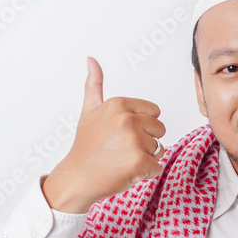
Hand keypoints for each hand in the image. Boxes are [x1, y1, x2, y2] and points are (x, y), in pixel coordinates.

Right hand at [42, 56, 165, 212]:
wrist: (77, 177)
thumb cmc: (85, 146)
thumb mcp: (89, 111)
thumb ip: (95, 85)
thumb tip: (91, 59)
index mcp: (119, 104)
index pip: (154, 112)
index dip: (142, 126)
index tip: (122, 134)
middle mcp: (127, 119)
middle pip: (159, 130)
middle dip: (146, 141)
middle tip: (122, 149)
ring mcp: (134, 140)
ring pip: (159, 149)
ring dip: (145, 158)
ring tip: (122, 160)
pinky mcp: (139, 161)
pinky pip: (156, 167)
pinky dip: (144, 173)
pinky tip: (125, 171)